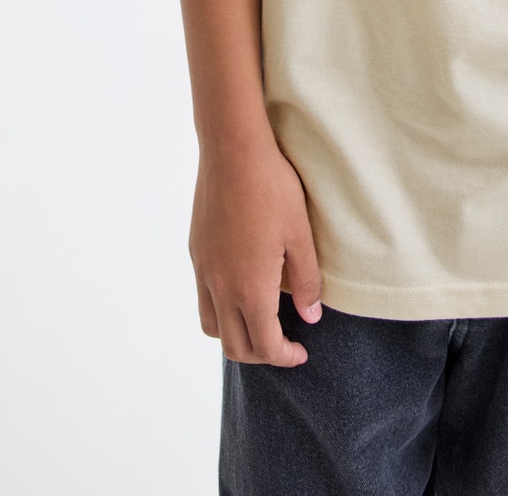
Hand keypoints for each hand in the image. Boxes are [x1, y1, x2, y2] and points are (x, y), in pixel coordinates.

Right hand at [189, 135, 323, 366]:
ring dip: (235, 335)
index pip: (264, 346)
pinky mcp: (196, 252)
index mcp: (250, 289)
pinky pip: (203, 297)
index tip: (301, 352)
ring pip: (212, 326)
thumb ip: (306, 280)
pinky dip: (221, 309)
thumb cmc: (272, 188)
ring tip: (260, 321)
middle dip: (261, 355)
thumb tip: (310, 317)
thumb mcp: (300, 234)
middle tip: (284, 344)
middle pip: (234, 347)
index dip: (284, 357)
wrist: (232, 151)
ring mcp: (203, 270)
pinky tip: (242, 288)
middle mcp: (220, 287)